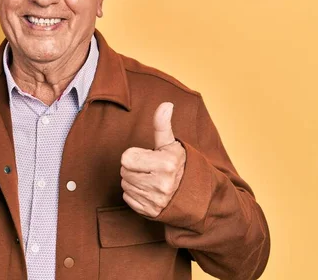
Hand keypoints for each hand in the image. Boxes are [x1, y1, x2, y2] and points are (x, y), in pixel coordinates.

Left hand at [120, 102, 185, 216]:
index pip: (126, 158)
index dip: (135, 155)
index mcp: (166, 164)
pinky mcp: (150, 212)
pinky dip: (135, 194)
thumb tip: (165, 104)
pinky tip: (148, 191)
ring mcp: (156, 200)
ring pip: (125, 185)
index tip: (148, 157)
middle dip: (134, 168)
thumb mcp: (170, 144)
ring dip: (133, 181)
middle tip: (149, 168)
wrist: (193, 194)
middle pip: (124, 172)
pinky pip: (128, 198)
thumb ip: (162, 125)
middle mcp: (162, 184)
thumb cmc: (178, 164)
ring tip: (150, 179)